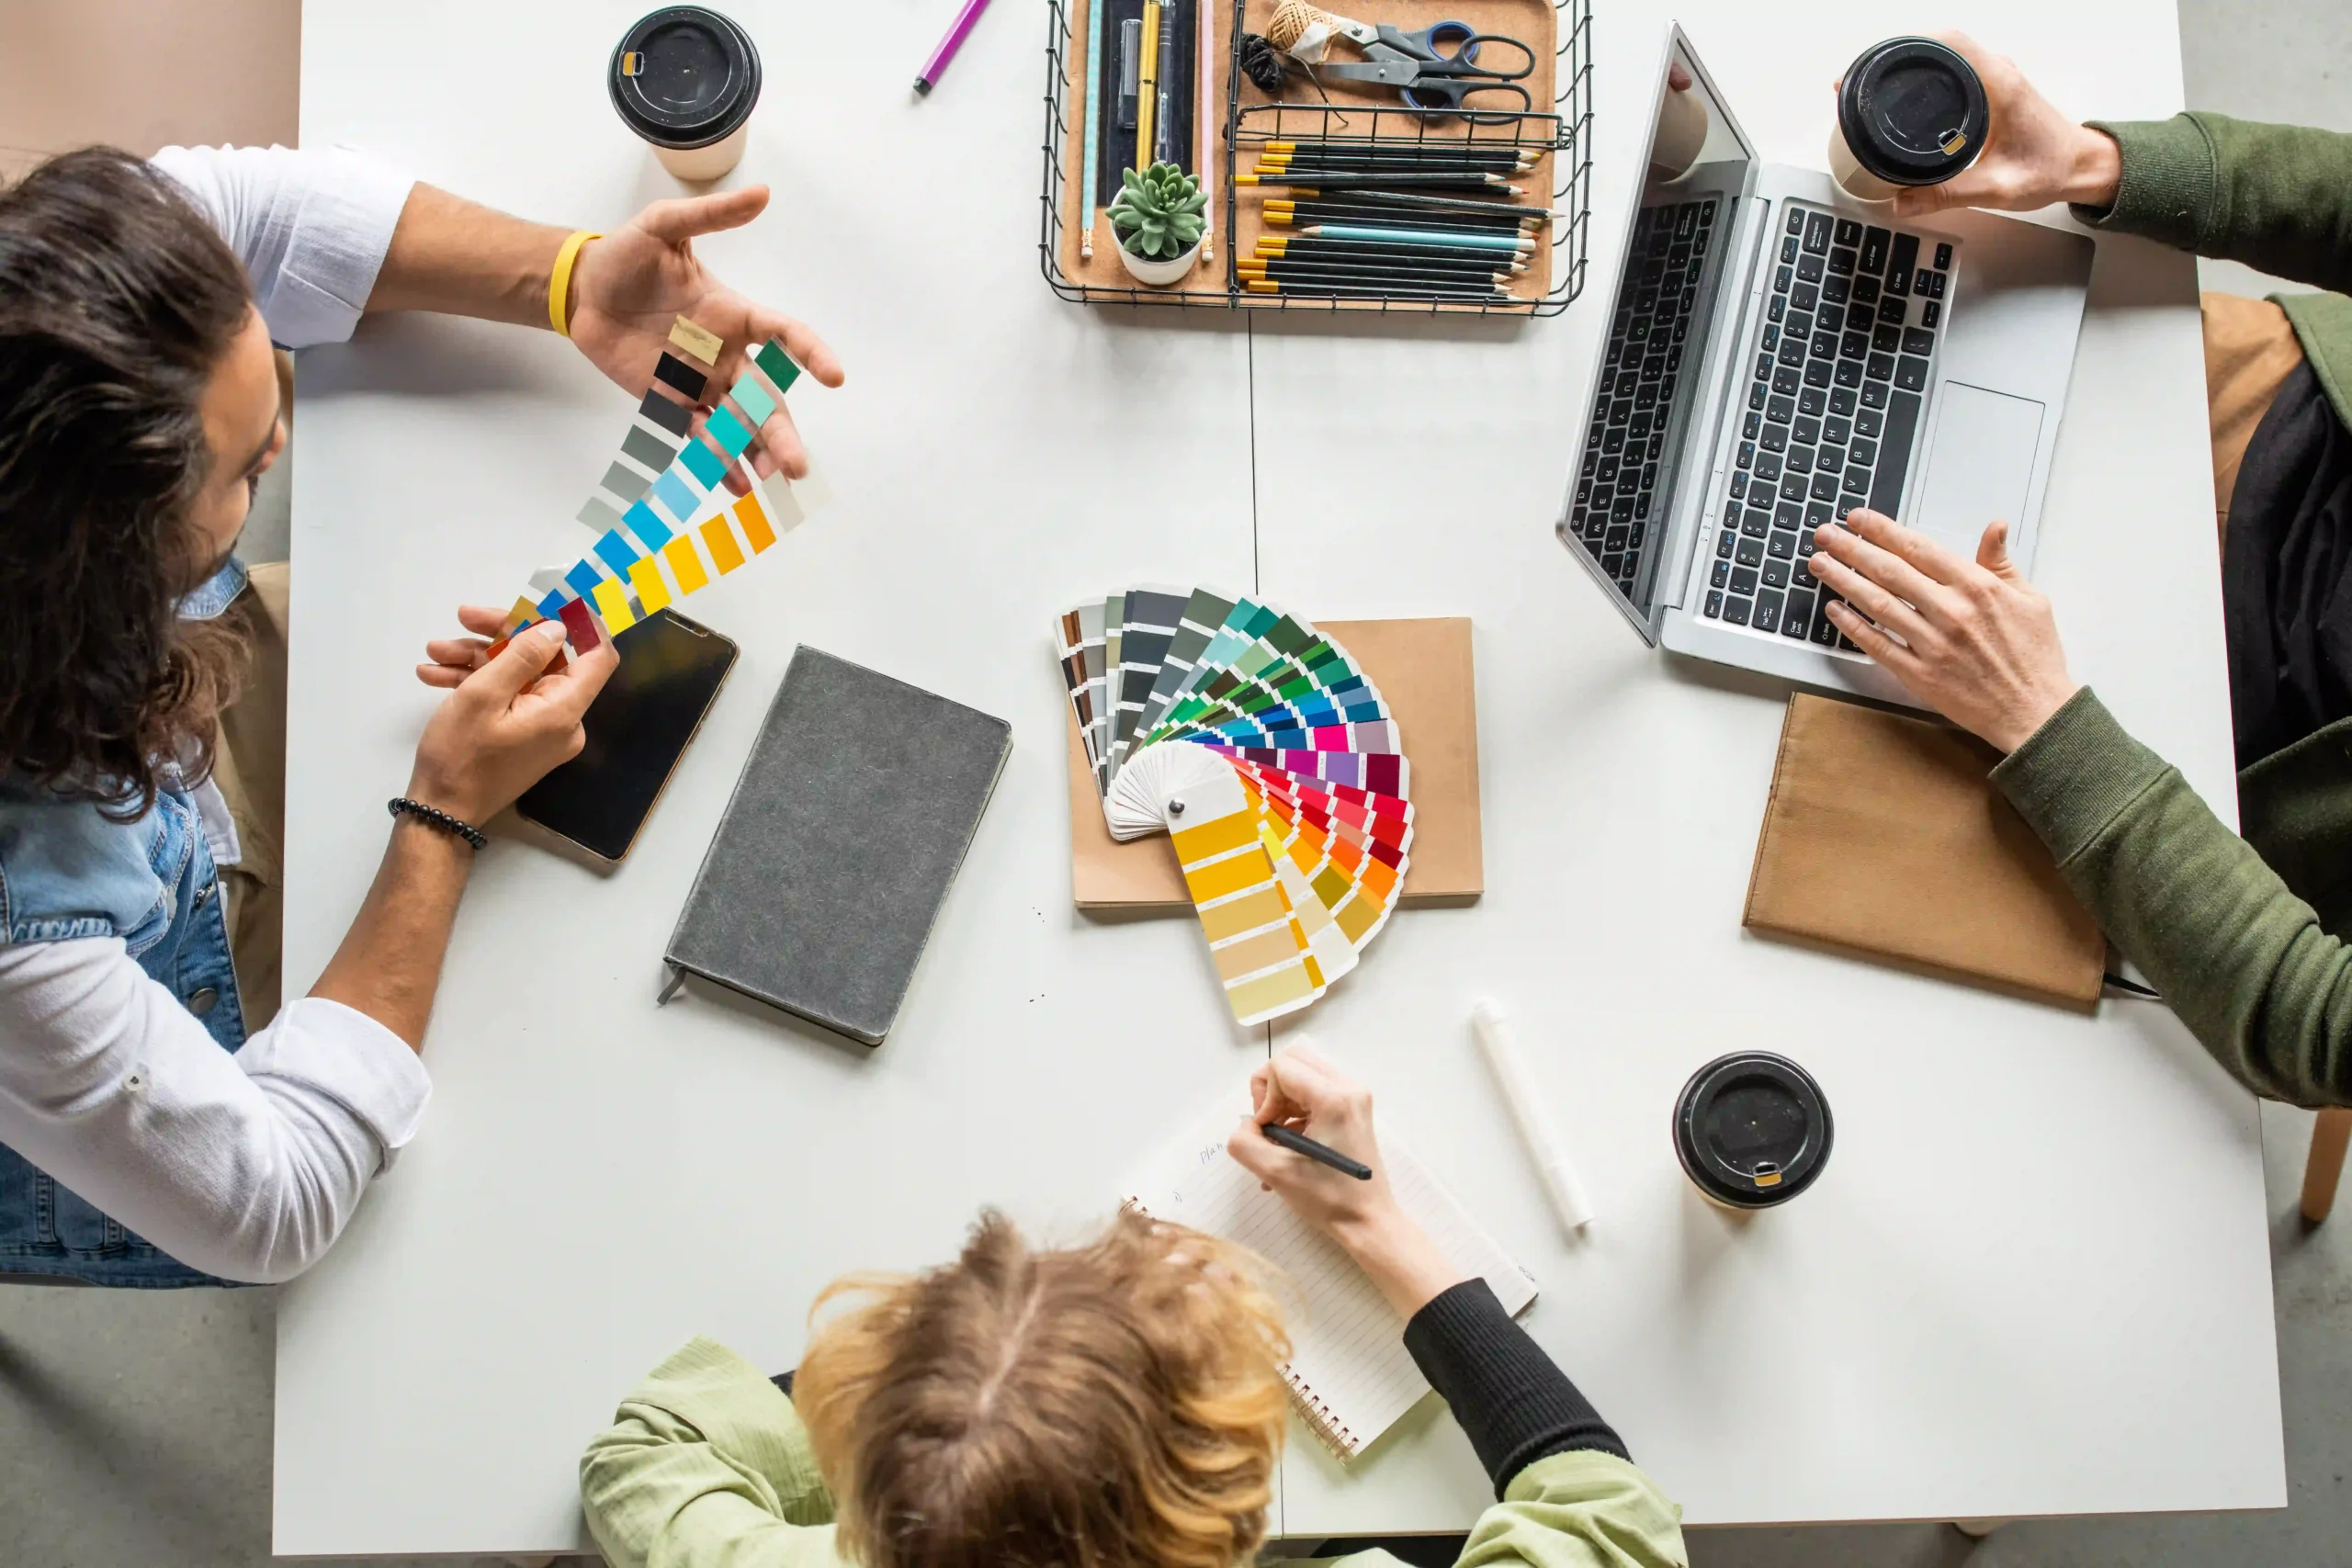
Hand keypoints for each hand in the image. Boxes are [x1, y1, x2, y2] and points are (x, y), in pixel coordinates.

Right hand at [405, 618, 618, 824]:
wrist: (440, 813)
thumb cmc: (460, 758)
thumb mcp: (484, 696)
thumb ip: (522, 655)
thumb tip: (557, 626)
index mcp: (564, 709)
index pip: (597, 655)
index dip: (582, 621)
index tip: (555, 595)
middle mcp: (563, 719)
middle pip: (546, 658)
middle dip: (502, 634)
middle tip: (464, 617)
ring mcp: (542, 728)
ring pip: (518, 674)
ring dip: (477, 658)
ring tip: (433, 650)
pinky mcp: (522, 735)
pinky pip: (507, 697)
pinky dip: (475, 681)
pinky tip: (434, 673)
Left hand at [566, 187, 846, 487]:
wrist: (582, 290)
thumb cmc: (627, 256)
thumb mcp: (663, 226)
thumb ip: (710, 216)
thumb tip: (762, 193)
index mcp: (734, 314)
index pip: (783, 335)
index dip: (809, 353)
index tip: (832, 377)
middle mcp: (726, 353)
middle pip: (765, 398)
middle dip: (781, 431)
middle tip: (795, 465)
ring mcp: (701, 382)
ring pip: (738, 423)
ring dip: (755, 452)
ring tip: (770, 480)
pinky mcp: (672, 402)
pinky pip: (701, 436)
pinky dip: (718, 461)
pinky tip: (736, 486)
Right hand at [1225, 1042, 1465, 1317]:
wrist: (1368, 1221)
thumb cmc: (1328, 1199)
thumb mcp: (1274, 1172)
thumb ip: (1244, 1141)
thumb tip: (1247, 1126)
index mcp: (1333, 1098)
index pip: (1280, 1067)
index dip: (1263, 1096)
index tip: (1267, 1130)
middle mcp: (1348, 1088)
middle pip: (1293, 1061)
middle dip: (1270, 1091)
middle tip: (1270, 1126)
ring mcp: (1354, 1097)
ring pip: (1303, 1074)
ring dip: (1282, 1102)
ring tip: (1281, 1142)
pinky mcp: (1353, 1108)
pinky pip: (1314, 1091)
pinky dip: (1296, 1112)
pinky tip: (1293, 1147)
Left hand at [1805, 509, 2077, 751]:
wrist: (2035, 711)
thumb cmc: (2035, 656)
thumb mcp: (2030, 599)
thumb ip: (2001, 563)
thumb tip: (1994, 528)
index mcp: (1978, 588)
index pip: (1920, 549)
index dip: (1884, 531)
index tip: (1859, 519)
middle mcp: (1952, 612)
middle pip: (1890, 572)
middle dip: (1852, 549)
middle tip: (1825, 534)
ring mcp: (1933, 645)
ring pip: (1878, 605)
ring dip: (1843, 581)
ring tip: (1819, 564)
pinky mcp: (1920, 675)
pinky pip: (1878, 645)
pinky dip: (1853, 626)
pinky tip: (1834, 609)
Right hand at [1881, 33, 2120, 218]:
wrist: (2081, 167)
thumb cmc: (2051, 169)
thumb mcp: (1996, 187)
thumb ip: (1947, 195)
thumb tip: (1902, 200)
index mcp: (1998, 84)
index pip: (1949, 42)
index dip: (1908, 45)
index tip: (1878, 63)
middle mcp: (1997, 72)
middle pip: (1939, 43)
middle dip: (1898, 57)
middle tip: (1864, 80)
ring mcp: (1995, 77)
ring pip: (1946, 54)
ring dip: (1912, 64)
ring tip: (1877, 87)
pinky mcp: (1993, 88)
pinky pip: (1954, 68)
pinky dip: (1928, 75)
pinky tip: (1909, 96)